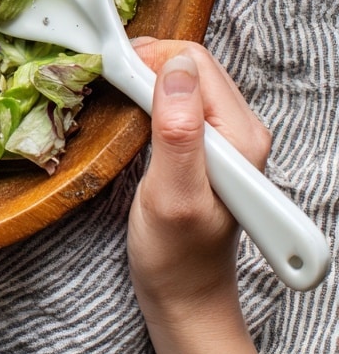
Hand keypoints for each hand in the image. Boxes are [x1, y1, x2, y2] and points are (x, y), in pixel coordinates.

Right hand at [127, 40, 270, 330]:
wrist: (186, 295)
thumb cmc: (175, 254)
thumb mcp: (171, 195)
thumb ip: (177, 131)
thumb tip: (175, 68)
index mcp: (240, 136)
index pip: (194, 63)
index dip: (149, 59)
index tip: (111, 72)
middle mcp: (242, 129)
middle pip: (191, 65)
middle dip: (147, 64)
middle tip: (110, 81)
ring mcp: (228, 136)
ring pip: (185, 79)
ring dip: (148, 79)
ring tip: (119, 93)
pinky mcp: (211, 144)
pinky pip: (182, 100)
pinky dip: (153, 95)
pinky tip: (134, 110)